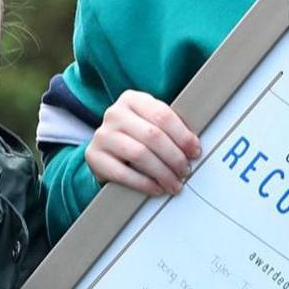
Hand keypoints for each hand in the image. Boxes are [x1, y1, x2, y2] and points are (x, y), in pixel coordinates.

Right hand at [85, 91, 202, 195]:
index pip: (162, 115)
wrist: (106, 152)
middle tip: (185, 171)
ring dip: (162, 172)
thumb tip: (194, 147)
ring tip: (174, 183)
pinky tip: (157, 188)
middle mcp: (115, 113)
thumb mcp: (150, 124)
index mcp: (132, 99)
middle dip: (174, 156)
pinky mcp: (94, 156)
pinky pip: (123, 173)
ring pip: (139, 154)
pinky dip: (144, 183)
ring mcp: (102, 134)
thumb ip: (169, 129)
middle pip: (153, 136)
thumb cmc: (136, 138)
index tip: (195, 151)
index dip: (183, 135)